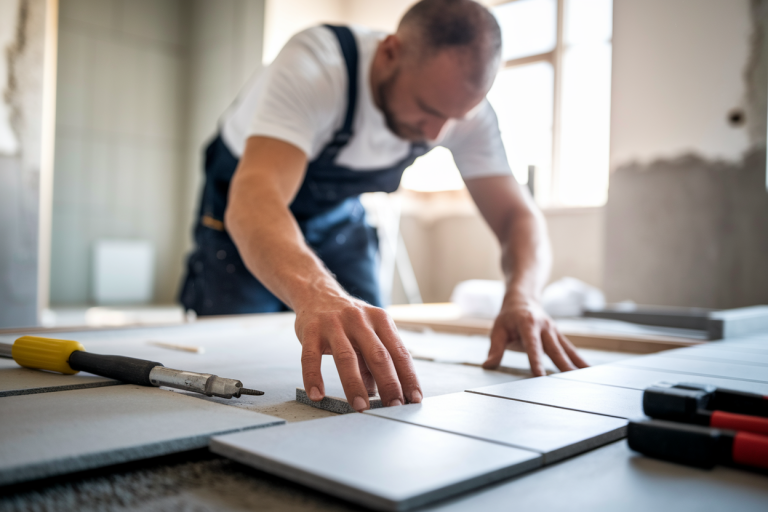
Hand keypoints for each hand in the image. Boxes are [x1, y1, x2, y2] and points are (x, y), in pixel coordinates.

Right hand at [294, 292, 422, 411]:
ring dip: (355, 385)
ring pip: (346, 357)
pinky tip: (317, 394)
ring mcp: (334, 324)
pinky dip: (314, 378)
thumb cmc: (347, 318)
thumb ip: (373, 361)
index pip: (399, 352)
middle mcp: (359, 320)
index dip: (408, 377)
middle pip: (378, 355)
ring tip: (360, 406)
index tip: (413, 398)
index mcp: (380, 320)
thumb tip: (378, 392)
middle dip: (388, 384)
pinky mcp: (311, 330)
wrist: (317, 293)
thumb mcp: (368, 332)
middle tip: (393, 407)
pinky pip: (311, 358)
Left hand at [482, 295, 587, 375]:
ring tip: (587, 378)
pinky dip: (579, 360)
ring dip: (576, 364)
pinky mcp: (559, 336)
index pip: (532, 345)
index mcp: (528, 324)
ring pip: (566, 350)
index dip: (536, 360)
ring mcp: (554, 331)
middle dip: (562, 366)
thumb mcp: (497, 330)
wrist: (523, 300)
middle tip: (569, 382)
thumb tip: (488, 365)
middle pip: (555, 349)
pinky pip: (570, 350)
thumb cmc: (508, 318)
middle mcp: (544, 327)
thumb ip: (495, 348)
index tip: (540, 376)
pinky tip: (589, 371)